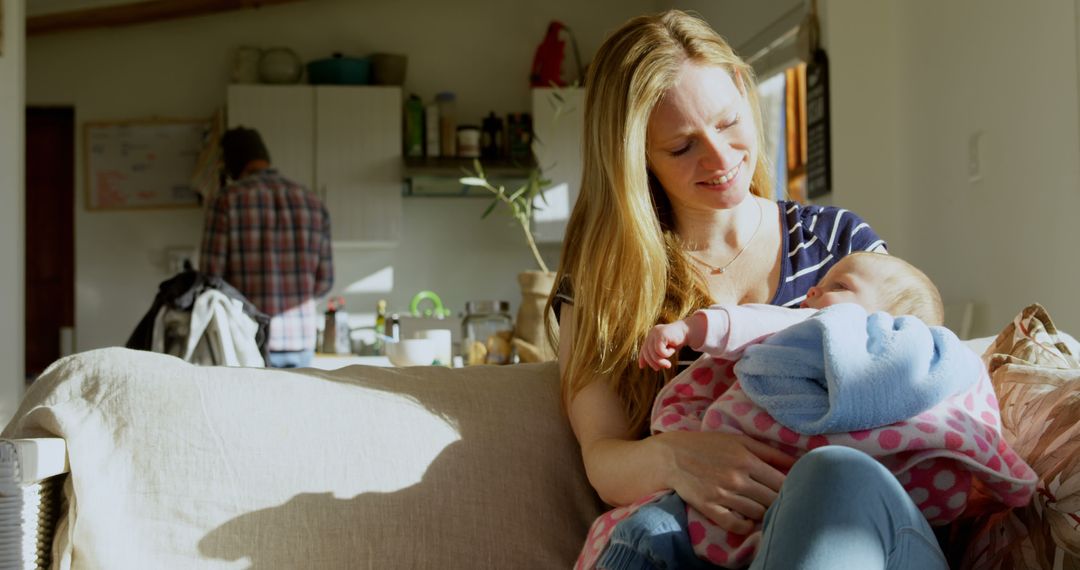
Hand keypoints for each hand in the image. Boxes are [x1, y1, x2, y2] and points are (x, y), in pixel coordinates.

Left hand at [639, 321, 689, 369]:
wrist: (687, 332)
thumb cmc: (677, 341)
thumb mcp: (665, 349)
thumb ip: (656, 354)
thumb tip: (642, 365)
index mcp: (651, 336)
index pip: (644, 349)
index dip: (642, 358)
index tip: (642, 366)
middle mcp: (651, 334)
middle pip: (647, 352)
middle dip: (653, 363)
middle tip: (661, 368)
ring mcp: (655, 333)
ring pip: (653, 353)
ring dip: (661, 360)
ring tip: (668, 363)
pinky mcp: (660, 334)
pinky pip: (659, 350)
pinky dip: (666, 354)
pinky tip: (672, 350)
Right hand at [655, 431, 795, 533]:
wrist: (671, 456)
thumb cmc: (708, 445)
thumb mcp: (739, 440)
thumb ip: (768, 451)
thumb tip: (797, 462)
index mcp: (746, 460)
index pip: (782, 482)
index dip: (790, 487)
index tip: (790, 488)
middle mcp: (737, 479)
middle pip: (772, 500)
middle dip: (778, 501)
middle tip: (776, 499)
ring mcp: (722, 495)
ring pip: (757, 513)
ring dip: (762, 512)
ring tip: (760, 506)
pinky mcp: (709, 508)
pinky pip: (736, 525)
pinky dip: (746, 525)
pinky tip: (746, 519)